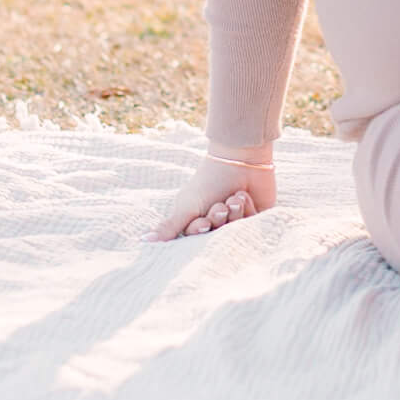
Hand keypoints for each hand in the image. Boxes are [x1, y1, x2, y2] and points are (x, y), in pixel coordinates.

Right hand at [145, 152, 277, 241]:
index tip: (204, 222)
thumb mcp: (186, 206)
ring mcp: (237, 220)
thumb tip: (144, 241)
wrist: (239, 158)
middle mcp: (217, 223)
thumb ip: (169, 227)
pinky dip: (246, 209)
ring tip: (233, 197)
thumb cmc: (209, 181)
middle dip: (218, 220)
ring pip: (234, 230)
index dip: (201, 231)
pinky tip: (243, 195)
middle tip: (220, 206)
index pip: (197, 240)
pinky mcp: (256, 216)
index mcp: (198, 221)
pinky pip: (251, 225)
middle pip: (216, 237)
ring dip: (233, 213)